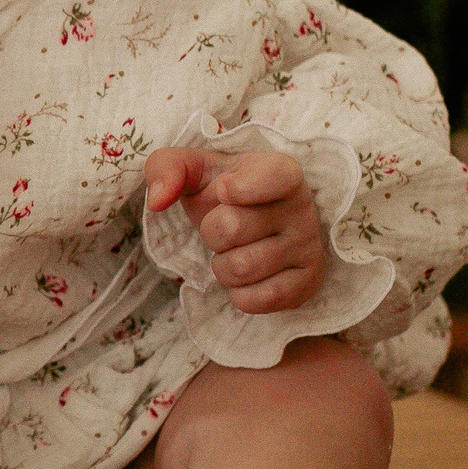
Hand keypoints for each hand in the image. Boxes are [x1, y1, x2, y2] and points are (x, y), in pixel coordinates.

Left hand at [144, 148, 325, 314]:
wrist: (253, 221)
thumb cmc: (220, 192)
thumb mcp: (191, 170)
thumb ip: (166, 168)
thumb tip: (158, 200)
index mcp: (281, 171)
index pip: (275, 176)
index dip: (242, 187)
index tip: (223, 190)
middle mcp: (302, 206)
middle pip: (231, 229)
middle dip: (210, 232)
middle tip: (222, 227)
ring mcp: (309, 245)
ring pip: (241, 268)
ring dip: (222, 266)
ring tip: (234, 251)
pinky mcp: (309, 280)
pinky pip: (262, 300)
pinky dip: (239, 295)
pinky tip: (246, 279)